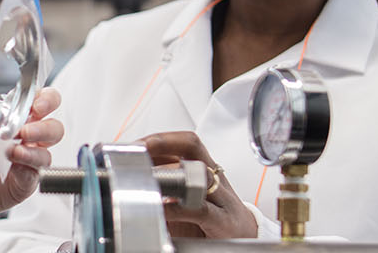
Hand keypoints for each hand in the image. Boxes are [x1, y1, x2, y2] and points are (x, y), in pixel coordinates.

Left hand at [0, 87, 62, 220]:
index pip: (42, 103)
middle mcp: (27, 139)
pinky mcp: (24, 183)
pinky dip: (26, 170)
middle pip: (54, 129)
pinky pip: (33, 175)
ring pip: (46, 154)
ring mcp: (28, 161)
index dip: (46, 101)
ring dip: (33, 152)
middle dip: (44, 128)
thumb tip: (8, 123)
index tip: (38, 105)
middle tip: (26, 131)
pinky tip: (15, 168)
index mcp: (16, 119)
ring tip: (15, 152)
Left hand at [140, 131, 256, 238]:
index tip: (136, 144)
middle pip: (193, 151)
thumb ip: (168, 187)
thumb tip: (132, 181)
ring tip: (145, 176)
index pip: (186, 144)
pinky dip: (178, 208)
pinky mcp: (224, 223)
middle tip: (137, 151)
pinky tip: (163, 209)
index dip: (161, 139)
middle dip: (162, 145)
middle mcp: (215, 180)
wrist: (245, 239)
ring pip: (199, 176)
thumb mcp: (189, 198)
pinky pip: (200, 210)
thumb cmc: (213, 220)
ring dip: (169, 174)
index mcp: (207, 171)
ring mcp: (222, 200)